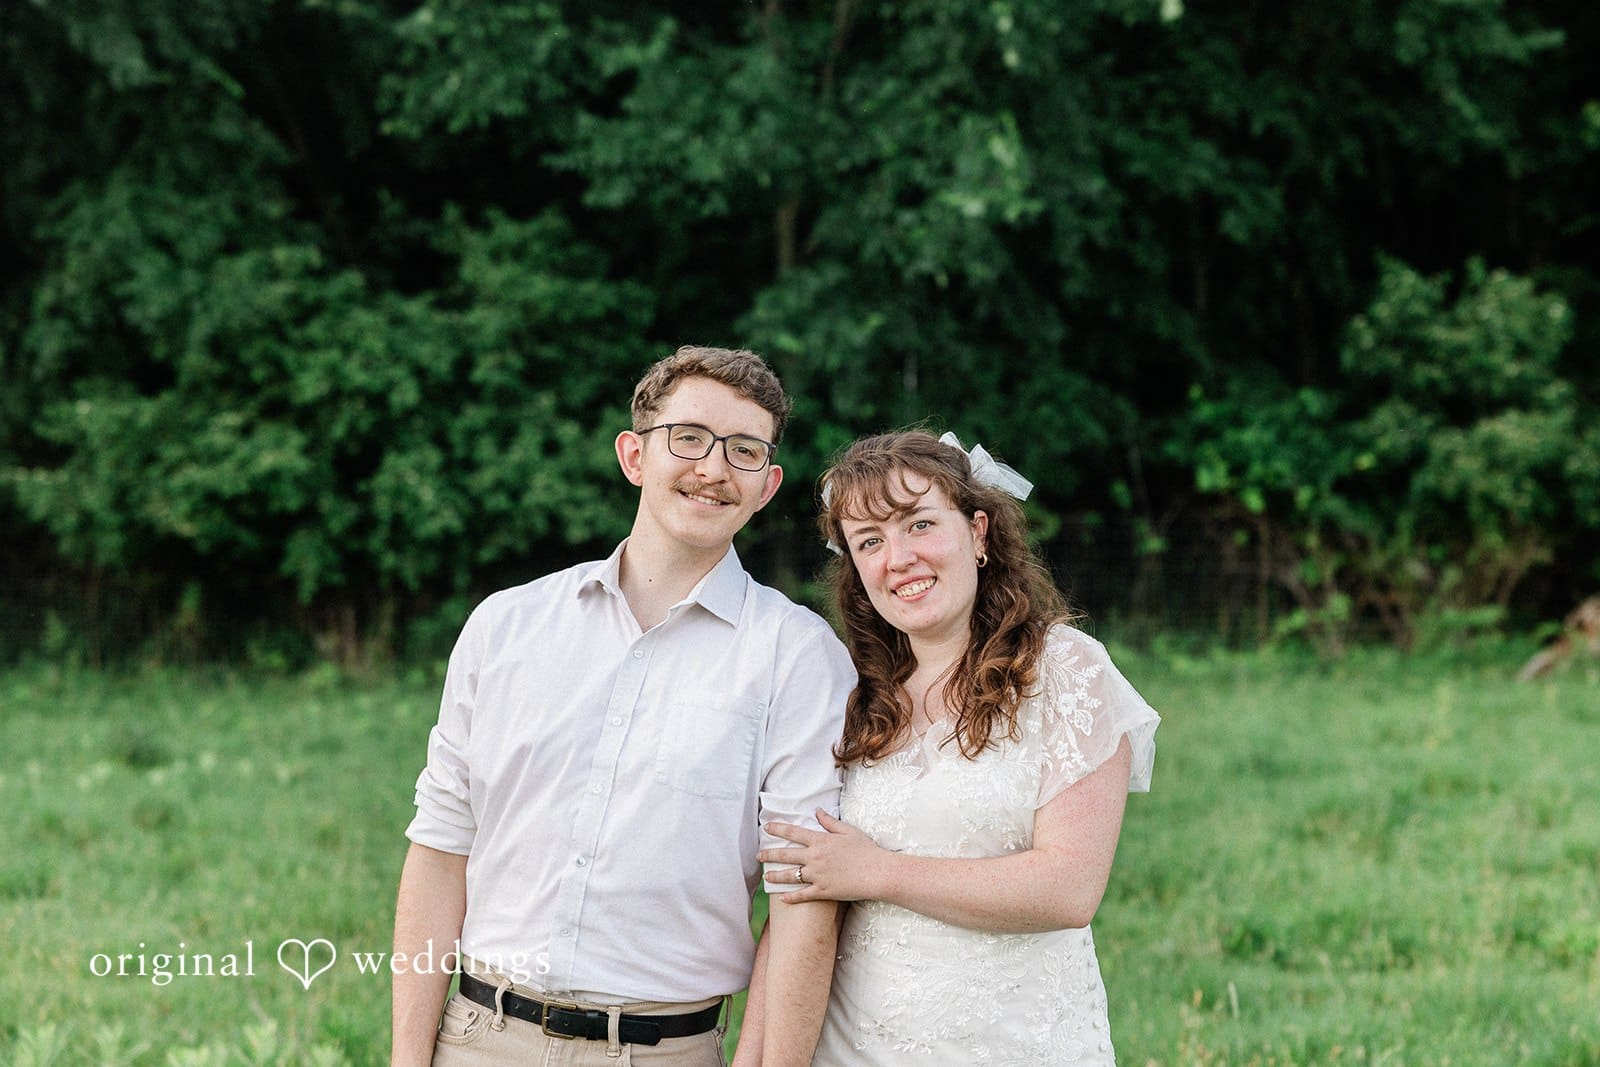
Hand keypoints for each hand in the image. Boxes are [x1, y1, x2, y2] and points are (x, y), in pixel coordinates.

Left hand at [758, 809, 890, 903]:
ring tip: (766, 877)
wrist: (877, 872)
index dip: (777, 829)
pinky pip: (803, 895)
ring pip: (790, 876)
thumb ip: (830, 822)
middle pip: (785, 855)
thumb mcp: (848, 831)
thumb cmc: (866, 850)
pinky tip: (782, 899)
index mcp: (820, 841)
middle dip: (769, 855)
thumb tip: (817, 811)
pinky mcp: (823, 891)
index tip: (766, 828)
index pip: (793, 833)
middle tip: (759, 856)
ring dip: (775, 876)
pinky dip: (791, 897)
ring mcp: (817, 875)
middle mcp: (815, 858)